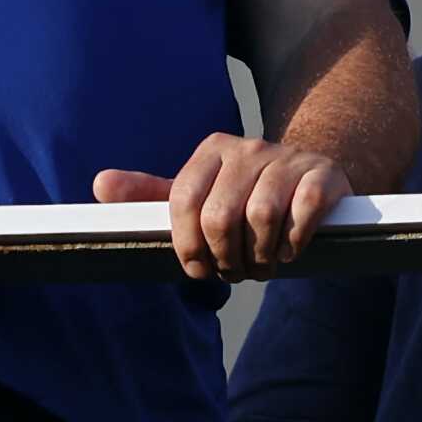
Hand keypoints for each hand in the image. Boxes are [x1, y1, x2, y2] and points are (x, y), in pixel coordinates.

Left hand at [94, 136, 352, 281]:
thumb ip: (151, 195)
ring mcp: (287, 159)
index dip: (188, 247)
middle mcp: (248, 148)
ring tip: (262, 266)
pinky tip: (290, 251)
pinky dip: (293, 243)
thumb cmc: (244, 194)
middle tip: (235, 272)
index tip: (199, 269)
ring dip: (260, 257)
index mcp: (212, 151)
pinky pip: (302, 213)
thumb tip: (100, 185)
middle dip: (225, 258)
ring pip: (261, 218)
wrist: (310, 175)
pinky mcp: (321, 174)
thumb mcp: (199, 193)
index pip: (184, 202)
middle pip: (221, 217)